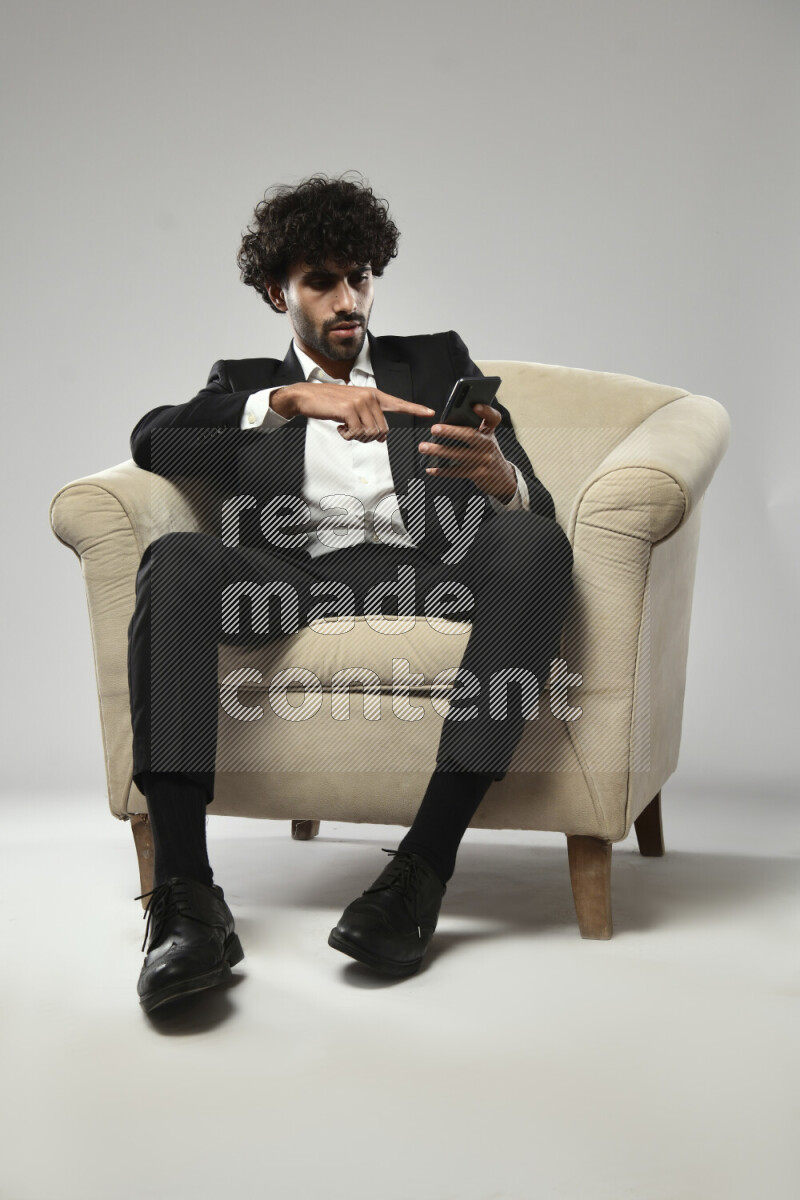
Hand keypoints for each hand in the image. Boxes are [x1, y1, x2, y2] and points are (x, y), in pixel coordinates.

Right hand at [271, 382, 435, 442]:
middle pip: (382, 429)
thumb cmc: (329, 404)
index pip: (398, 403)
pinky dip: (347, 436)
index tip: (430, 412)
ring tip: (345, 427)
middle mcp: (370, 396)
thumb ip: (369, 419)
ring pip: (370, 434)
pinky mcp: (349, 410)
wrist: (307, 396)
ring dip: (356, 437)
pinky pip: (357, 434)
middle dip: (367, 436)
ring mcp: (360, 402)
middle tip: (352, 430)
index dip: (414, 409)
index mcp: (373, 394)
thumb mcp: (352, 408)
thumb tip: (380, 437)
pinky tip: (339, 427)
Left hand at [418, 404, 517, 502]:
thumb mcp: (484, 437)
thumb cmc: (486, 451)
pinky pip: (457, 471)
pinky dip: (442, 471)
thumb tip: (445, 422)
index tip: (475, 406)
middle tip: (433, 429)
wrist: (501, 477)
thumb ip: (472, 428)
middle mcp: (489, 444)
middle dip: (451, 432)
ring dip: (439, 451)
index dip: (486, 411)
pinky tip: (430, 469)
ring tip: (423, 447)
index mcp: (490, 431)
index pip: (493, 418)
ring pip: (459, 454)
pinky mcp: (478, 474)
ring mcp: (484, 460)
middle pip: (470, 435)